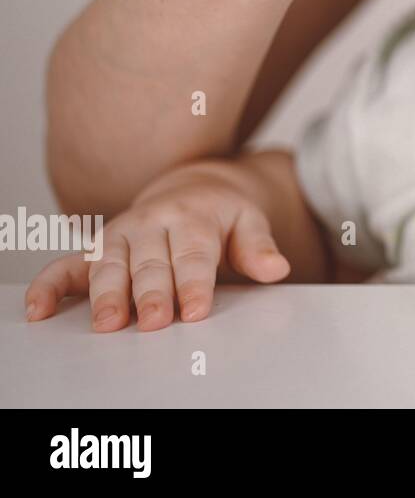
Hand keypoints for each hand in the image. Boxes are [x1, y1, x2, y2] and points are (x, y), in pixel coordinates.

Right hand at [24, 167, 289, 331]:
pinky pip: (69, 264)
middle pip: (150, 263)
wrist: (194, 187)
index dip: (195, 284)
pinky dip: (51, 284)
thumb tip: (277, 268)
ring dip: (106, 294)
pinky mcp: (98, 248)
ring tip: (108, 323)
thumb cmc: (223, 214)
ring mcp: (121, 235)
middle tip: (154, 323)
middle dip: (151, 294)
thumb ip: (259, 246)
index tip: (196, 310)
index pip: (194, 255)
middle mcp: (152, 224)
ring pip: (109, 265)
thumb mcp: (249, 221)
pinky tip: (39, 307)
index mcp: (192, 217)